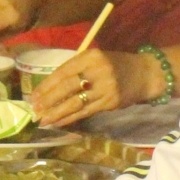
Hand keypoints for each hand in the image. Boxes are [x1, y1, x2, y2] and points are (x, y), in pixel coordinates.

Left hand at [29, 49, 159, 127]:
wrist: (145, 74)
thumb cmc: (116, 65)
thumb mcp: (97, 59)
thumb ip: (77, 69)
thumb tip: (50, 86)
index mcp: (91, 56)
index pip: (63, 71)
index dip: (47, 84)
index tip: (34, 95)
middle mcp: (98, 70)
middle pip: (67, 87)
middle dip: (48, 99)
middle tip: (34, 109)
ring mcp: (105, 88)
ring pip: (76, 102)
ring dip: (57, 112)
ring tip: (43, 120)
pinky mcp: (110, 102)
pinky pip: (86, 112)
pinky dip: (70, 118)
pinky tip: (59, 123)